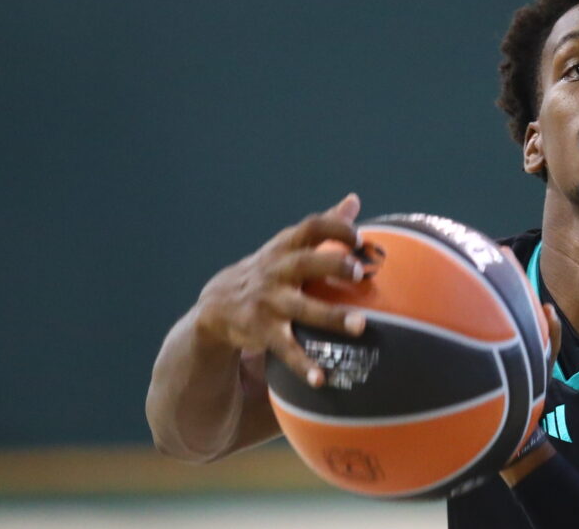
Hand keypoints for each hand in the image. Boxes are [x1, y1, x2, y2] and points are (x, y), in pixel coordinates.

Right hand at [192, 193, 366, 387]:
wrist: (217, 304)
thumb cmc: (271, 270)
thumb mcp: (289, 246)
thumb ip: (324, 226)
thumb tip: (354, 199)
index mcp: (286, 248)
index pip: (310, 227)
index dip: (335, 227)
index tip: (360, 235)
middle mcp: (277, 271)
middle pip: (306, 262)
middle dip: (333, 264)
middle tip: (360, 272)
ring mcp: (268, 302)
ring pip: (302, 309)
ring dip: (331, 318)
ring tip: (361, 326)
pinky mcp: (261, 330)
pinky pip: (286, 348)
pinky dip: (303, 364)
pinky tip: (322, 379)